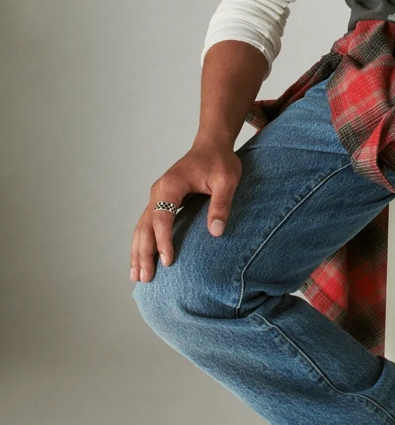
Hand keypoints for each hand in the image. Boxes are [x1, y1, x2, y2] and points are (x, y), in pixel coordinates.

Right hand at [130, 138, 242, 282]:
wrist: (211, 145)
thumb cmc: (220, 161)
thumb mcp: (227, 180)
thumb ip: (221, 204)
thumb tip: (216, 232)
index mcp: (171, 185)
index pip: (163, 217)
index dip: (164, 240)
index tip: (168, 261)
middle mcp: (158, 192)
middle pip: (146, 226)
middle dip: (143, 253)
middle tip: (144, 278)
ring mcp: (157, 197)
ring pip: (141, 228)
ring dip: (138, 252)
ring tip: (136, 276)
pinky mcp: (160, 202)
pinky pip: (147, 225)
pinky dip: (142, 243)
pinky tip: (141, 260)